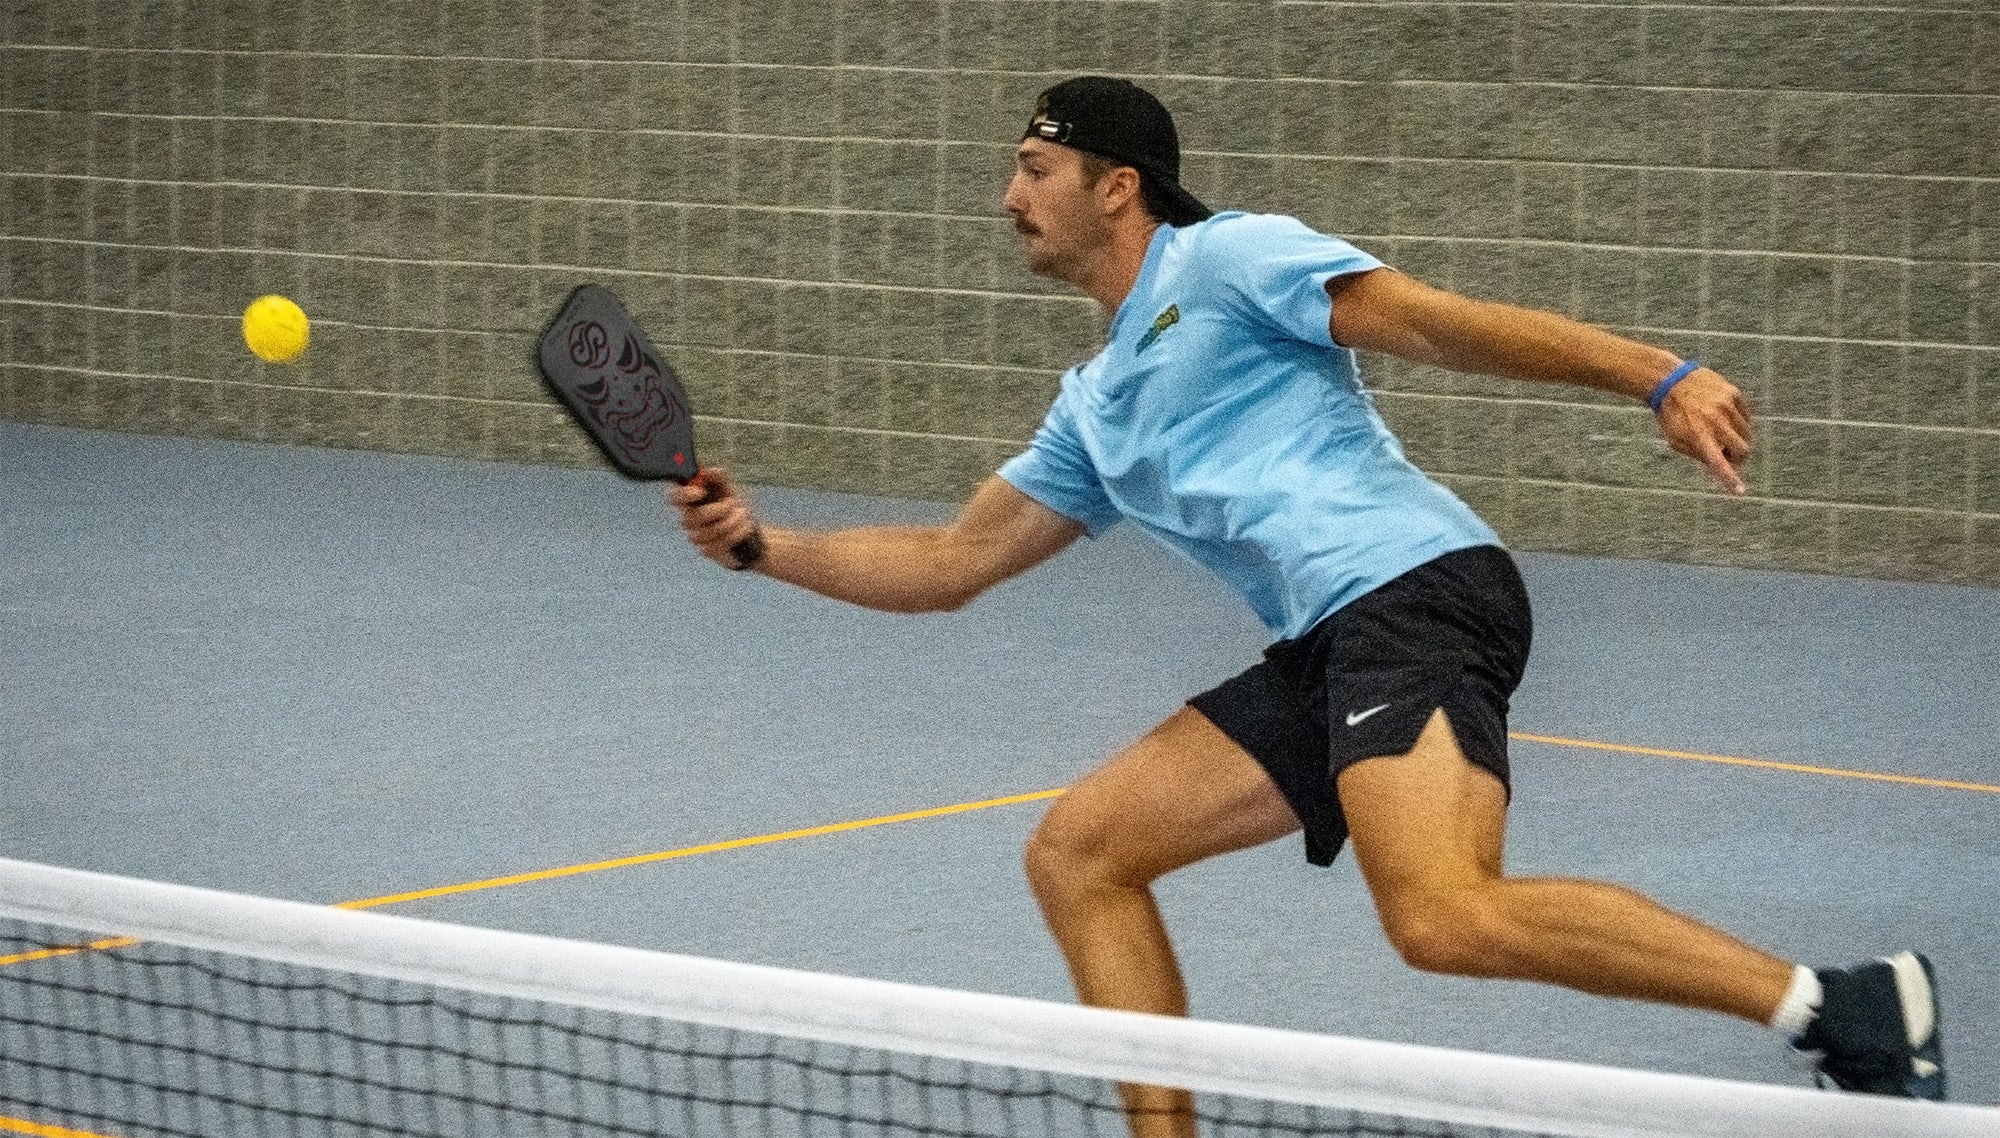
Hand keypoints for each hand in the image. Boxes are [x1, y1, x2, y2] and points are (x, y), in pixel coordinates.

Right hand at [671, 468, 763, 569]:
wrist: (751, 531)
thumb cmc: (736, 508)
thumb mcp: (730, 489)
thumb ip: (719, 478)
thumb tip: (709, 471)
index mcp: (691, 500)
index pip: (674, 497)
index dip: (683, 495)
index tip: (701, 491)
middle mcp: (689, 518)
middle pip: (691, 518)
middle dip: (718, 510)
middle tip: (733, 504)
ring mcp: (696, 535)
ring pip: (706, 533)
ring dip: (731, 522)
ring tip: (743, 516)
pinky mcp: (706, 549)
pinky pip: (717, 545)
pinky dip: (735, 535)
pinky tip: (743, 529)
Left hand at [1656, 368, 1751, 494]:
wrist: (1670, 381)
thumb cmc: (1672, 415)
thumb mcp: (1676, 439)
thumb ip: (1699, 454)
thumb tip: (1723, 464)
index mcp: (1698, 435)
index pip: (1717, 462)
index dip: (1729, 478)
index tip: (1739, 492)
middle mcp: (1715, 420)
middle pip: (1742, 449)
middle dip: (1739, 457)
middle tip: (1729, 455)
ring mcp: (1726, 405)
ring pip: (1747, 433)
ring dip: (1737, 438)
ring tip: (1721, 432)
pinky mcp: (1733, 393)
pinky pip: (1746, 416)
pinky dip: (1739, 421)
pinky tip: (1723, 416)